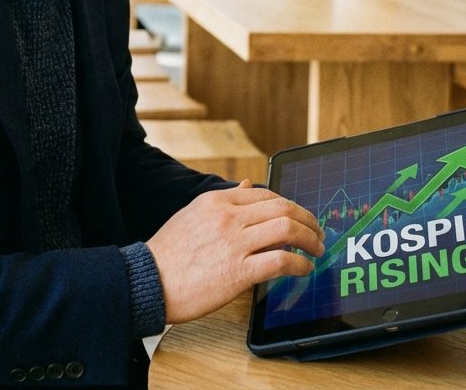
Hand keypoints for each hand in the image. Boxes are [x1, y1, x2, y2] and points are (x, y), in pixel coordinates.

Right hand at [146, 181, 325, 323]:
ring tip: (317, 249)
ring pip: (287, 229)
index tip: (300, 217)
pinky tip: (304, 269)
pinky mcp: (238, 272)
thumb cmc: (167, 253)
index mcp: (217, 201)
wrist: (147, 281)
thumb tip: (246, 185)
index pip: (266, 194)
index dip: (291, 205)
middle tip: (318, 232)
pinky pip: (281, 260)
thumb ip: (223, 200)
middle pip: (283, 208)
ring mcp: (234, 243)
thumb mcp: (192, 214)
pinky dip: (300, 264)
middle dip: (308, 219)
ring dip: (311, 239)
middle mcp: (228, 217)